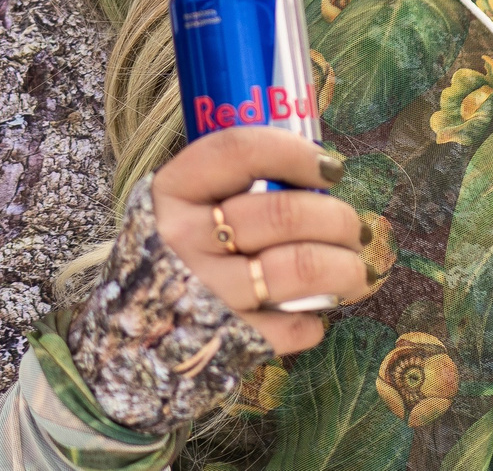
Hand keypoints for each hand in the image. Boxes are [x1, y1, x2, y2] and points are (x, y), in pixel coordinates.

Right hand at [151, 126, 364, 355]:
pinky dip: (317, 318)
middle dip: (339, 219)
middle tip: (355, 229)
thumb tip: (321, 177)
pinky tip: (314, 310)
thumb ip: (235, 184)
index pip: (240, 151)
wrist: (135, 333)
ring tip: (357, 270)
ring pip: (302, 268)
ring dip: (347, 268)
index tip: (331, 168)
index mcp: (173, 190)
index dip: (295, 152)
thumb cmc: (181, 253)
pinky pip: (295, 326)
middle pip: (284, 213)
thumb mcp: (187, 205)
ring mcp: (205, 292)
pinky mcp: (228, 341)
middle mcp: (183, 239)